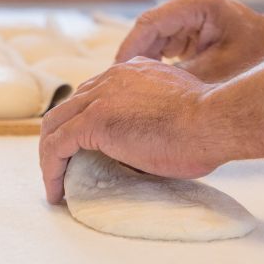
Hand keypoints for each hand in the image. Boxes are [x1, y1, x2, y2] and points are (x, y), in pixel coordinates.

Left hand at [38, 58, 227, 203]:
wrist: (213, 120)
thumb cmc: (207, 125)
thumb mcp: (175, 110)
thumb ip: (153, 115)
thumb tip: (142, 146)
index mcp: (132, 72)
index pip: (94, 94)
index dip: (83, 123)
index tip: (84, 150)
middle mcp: (111, 77)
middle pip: (69, 107)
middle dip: (60, 138)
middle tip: (62, 169)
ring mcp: (100, 97)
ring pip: (55, 124)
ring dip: (50, 156)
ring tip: (55, 185)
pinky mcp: (93, 121)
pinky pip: (57, 145)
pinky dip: (51, 169)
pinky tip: (56, 191)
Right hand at [115, 0, 263, 81]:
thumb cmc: (256, 53)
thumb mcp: (220, 70)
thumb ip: (184, 78)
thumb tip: (148, 92)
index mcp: (197, 3)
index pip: (149, 23)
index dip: (129, 49)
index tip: (114, 75)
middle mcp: (187, 1)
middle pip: (147, 30)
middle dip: (132, 59)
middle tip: (118, 89)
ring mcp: (185, 10)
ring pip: (151, 37)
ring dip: (143, 62)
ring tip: (132, 91)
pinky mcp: (184, 22)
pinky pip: (161, 41)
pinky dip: (155, 62)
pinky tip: (150, 85)